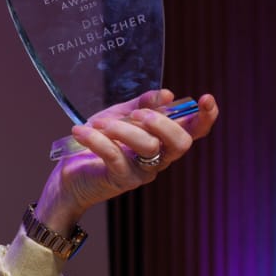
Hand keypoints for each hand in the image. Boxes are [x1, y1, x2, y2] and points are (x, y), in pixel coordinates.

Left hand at [32, 89, 218, 233]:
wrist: (69, 173)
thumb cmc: (97, 142)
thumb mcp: (118, 116)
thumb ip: (140, 104)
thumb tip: (166, 94)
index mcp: (163, 139)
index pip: (195, 130)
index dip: (206, 117)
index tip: (206, 99)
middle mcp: (159, 158)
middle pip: (181, 143)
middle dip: (163, 122)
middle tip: (137, 113)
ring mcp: (143, 172)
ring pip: (149, 147)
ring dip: (123, 129)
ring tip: (98, 122)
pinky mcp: (121, 180)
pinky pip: (115, 156)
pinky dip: (98, 140)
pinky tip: (81, 131)